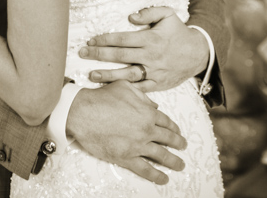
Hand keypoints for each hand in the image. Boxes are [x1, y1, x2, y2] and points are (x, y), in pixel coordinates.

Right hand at [66, 80, 185, 184]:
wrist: (83, 112)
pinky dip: (156, 175)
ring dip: (173, 161)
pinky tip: (164, 178)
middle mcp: (146, 129)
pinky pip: (145, 169)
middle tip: (183, 146)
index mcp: (147, 113)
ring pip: (161, 155)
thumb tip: (154, 105)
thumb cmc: (101, 98)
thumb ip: (142, 95)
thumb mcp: (125, 87)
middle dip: (178, 143)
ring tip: (180, 165)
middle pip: (168, 139)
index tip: (178, 132)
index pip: (166, 122)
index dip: (174, 128)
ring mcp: (137, 145)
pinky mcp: (126, 157)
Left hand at [80, 6, 207, 91]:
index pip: (122, 39)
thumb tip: (130, 16)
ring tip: (91, 75)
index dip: (105, 40)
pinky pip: (140, 89)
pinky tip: (112, 89)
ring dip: (108, 75)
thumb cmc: (178, 32)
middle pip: (120, 56)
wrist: (198, 53)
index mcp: (151, 39)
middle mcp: (151, 56)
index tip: (91, 41)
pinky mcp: (158, 84)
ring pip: (127, 74)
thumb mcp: (168, 14)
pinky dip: (126, 90)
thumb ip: (149, 12)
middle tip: (82, 54)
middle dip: (99, 55)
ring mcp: (154, 72)